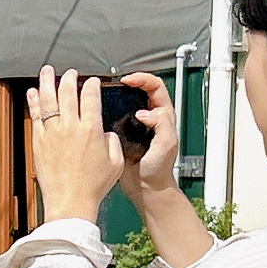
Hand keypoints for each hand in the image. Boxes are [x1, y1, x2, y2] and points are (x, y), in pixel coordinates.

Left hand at [27, 68, 124, 225]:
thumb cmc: (93, 185)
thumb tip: (104, 133)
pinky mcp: (38, 142)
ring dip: (47, 82)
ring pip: (48, 99)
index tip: (92, 81)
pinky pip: (35, 116)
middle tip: (70, 73)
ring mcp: (52, 133)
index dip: (91, 85)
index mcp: (91, 129)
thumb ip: (112, 142)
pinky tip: (33, 92)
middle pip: (68, 93)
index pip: (91, 97)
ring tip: (47, 71)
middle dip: (69, 78)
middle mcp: (70, 127)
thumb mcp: (115, 162)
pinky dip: (34, 101)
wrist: (70, 201)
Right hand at [118, 71, 183, 201]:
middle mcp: (151, 117)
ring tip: (106, 93)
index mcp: (164, 116)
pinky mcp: (123, 133)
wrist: (146, 188)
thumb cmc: (159, 170)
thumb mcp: (166, 145)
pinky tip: (100, 111)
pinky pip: (116, 116)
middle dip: (130, 82)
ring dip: (118, 94)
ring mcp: (136, 125)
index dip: (143, 79)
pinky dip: (109, 110)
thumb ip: (161, 124)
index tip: (128, 81)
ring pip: (128, 101)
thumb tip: (144, 112)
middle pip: (141, 89)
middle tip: (116, 84)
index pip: (156, 87)